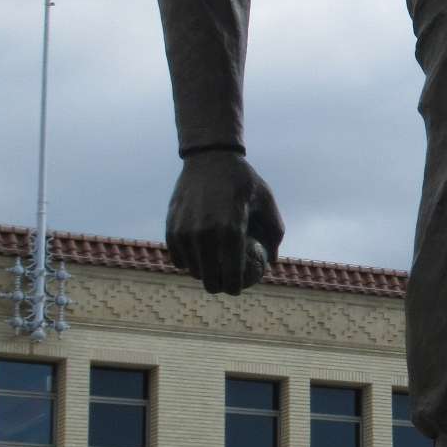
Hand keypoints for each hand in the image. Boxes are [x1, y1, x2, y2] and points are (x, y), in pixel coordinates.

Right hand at [165, 153, 284, 295]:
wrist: (209, 159)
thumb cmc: (244, 182)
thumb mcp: (267, 203)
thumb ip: (275, 234)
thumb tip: (271, 261)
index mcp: (230, 230)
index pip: (231, 274)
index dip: (235, 287)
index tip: (238, 288)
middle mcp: (205, 234)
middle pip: (209, 279)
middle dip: (218, 286)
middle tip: (225, 283)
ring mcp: (185, 232)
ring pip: (193, 270)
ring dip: (203, 273)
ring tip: (213, 269)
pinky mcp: (171, 228)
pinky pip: (178, 257)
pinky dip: (188, 261)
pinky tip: (198, 258)